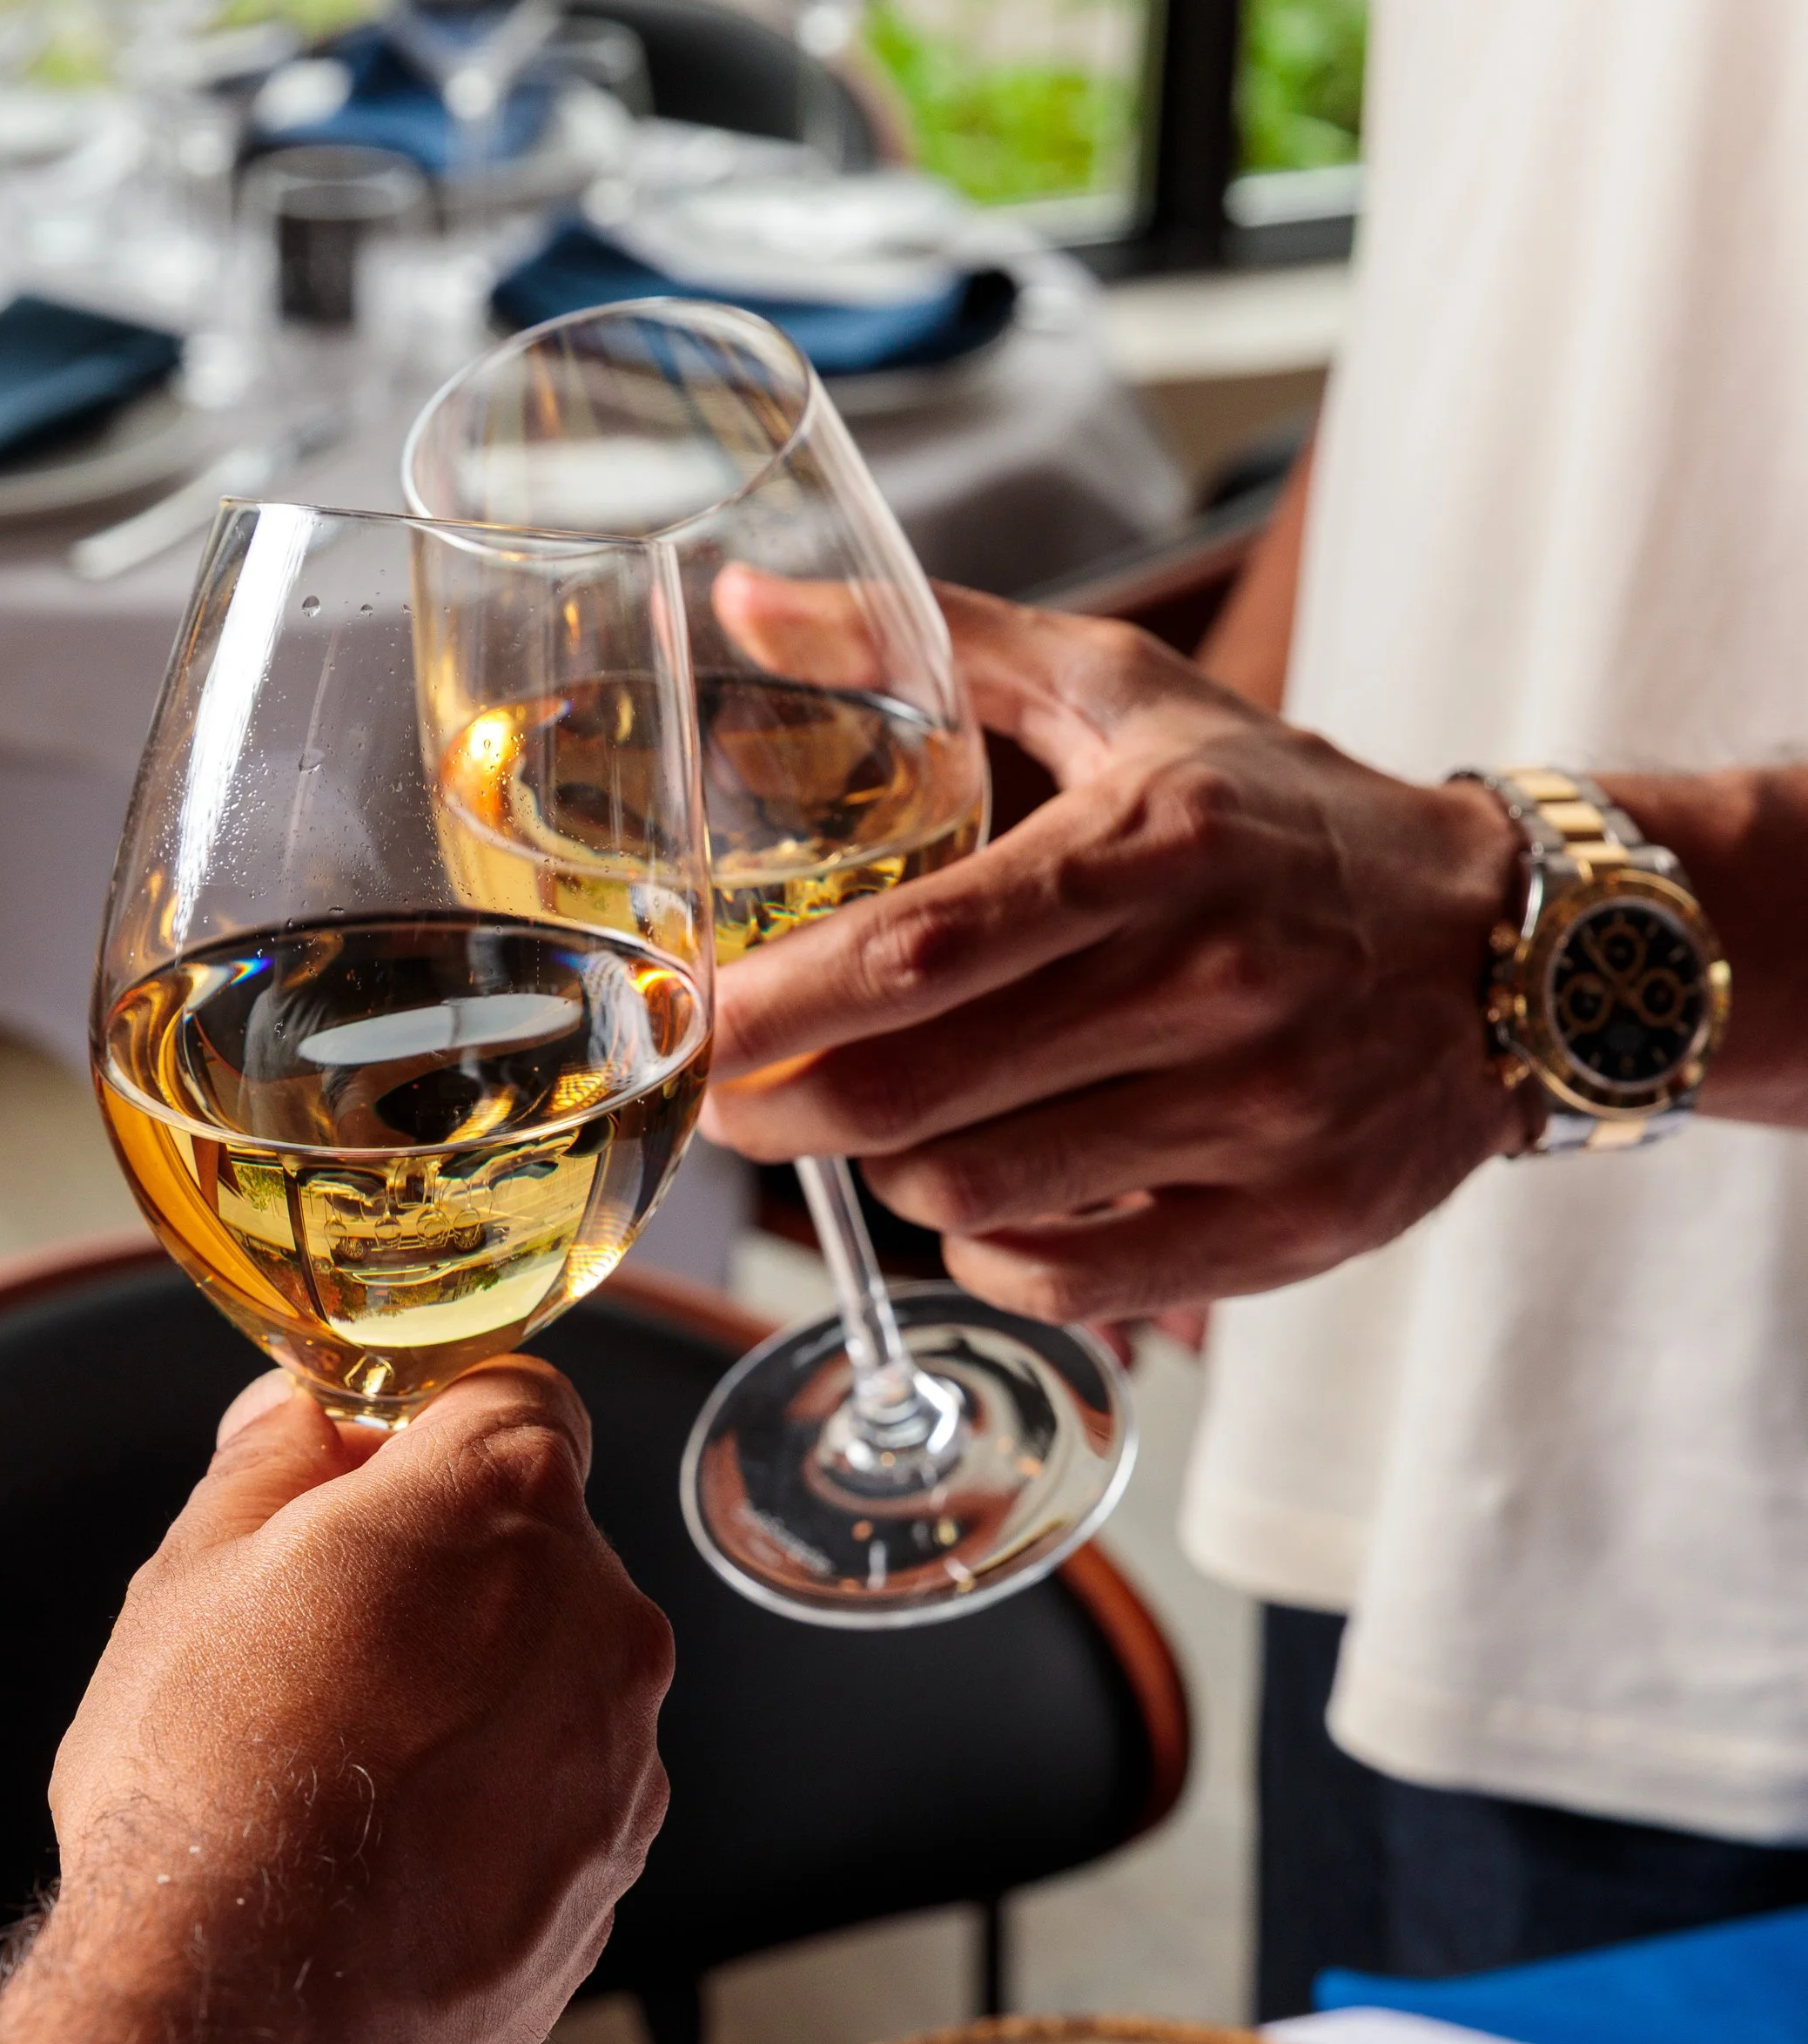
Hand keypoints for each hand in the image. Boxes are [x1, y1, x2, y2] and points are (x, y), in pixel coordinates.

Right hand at [51, 1358, 673, 2043]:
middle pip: (539, 1546)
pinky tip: (391, 1861)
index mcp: (508, 1502)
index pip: (514, 1397)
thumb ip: (269, 1462)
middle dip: (449, 1573)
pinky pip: (560, 1794)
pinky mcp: (617, 1870)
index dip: (429, 1430)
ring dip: (475, 1696)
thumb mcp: (193, 1572)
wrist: (256, 2021)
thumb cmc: (215, 1789)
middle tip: (321, 1644)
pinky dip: (496, 1806)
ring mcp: (625, 1752)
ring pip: (554, 1677)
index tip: (362, 1478)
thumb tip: (298, 1417)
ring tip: (345, 1777)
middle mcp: (602, 1615)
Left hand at [702, 590, 1532, 1323]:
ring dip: (892, 1172)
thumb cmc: (1285, 818)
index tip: (689, 1025)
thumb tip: (742, 607)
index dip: (775, 1007)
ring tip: (890, 1125)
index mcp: (1153, 844)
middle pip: (916, 1097)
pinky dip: (986, 1250)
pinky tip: (989, 1198)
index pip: (918, 949)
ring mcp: (1253, 1119)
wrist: (1511, 949)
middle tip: (737, 1098)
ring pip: (974, 1194)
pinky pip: (1064, 1279)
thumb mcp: (1134, 697)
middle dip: (785, 1112)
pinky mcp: (1281, 1227)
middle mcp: (1209, 985)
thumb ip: (940, 645)